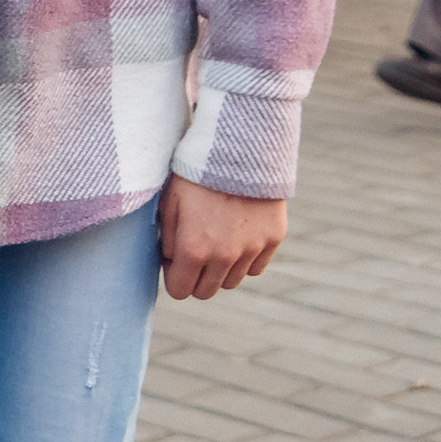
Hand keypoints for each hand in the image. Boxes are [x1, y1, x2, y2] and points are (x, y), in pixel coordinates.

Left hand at [158, 175, 284, 301]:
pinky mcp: (273, 239)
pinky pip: (255, 267)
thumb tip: (170, 262)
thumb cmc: (197, 174)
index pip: (179, 291)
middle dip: (196, 277)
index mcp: (193, 249)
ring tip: (217, 239)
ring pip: (232, 281)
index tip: (174, 259)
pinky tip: (238, 236)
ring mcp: (252, 249)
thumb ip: (167, 240)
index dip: (174, 277)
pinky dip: (246, 259)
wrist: (241, 149)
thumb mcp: (169, 203)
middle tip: (195, 252)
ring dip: (221, 269)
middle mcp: (224, 256)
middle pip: (206, 292)